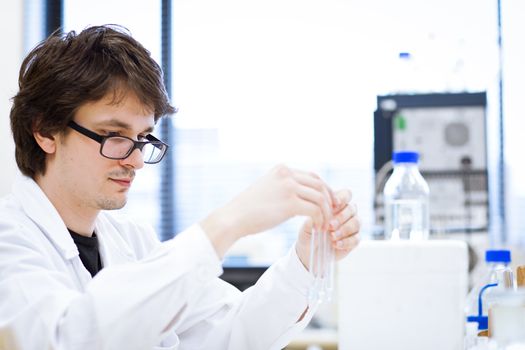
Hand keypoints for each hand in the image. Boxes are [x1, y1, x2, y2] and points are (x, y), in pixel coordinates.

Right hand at [200, 164, 335, 257]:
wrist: (233, 218)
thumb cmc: (247, 209)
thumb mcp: (266, 189)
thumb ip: (282, 188)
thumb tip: (297, 195)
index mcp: (282, 169)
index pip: (312, 176)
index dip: (324, 189)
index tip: (328, 202)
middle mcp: (286, 174)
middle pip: (319, 184)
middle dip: (330, 199)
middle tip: (334, 213)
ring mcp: (289, 187)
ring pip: (320, 197)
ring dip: (326, 212)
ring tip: (324, 225)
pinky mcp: (290, 203)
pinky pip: (315, 210)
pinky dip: (320, 219)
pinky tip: (317, 228)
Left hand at [295, 189, 359, 268]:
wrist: (309, 250)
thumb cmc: (309, 232)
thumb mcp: (308, 224)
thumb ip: (314, 217)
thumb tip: (319, 213)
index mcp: (337, 204)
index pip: (346, 194)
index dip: (342, 198)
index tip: (333, 206)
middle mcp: (347, 213)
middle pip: (352, 208)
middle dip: (341, 217)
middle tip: (330, 225)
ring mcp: (352, 226)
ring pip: (356, 222)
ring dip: (344, 229)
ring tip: (332, 236)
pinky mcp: (354, 239)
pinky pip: (356, 238)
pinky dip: (346, 241)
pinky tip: (335, 244)